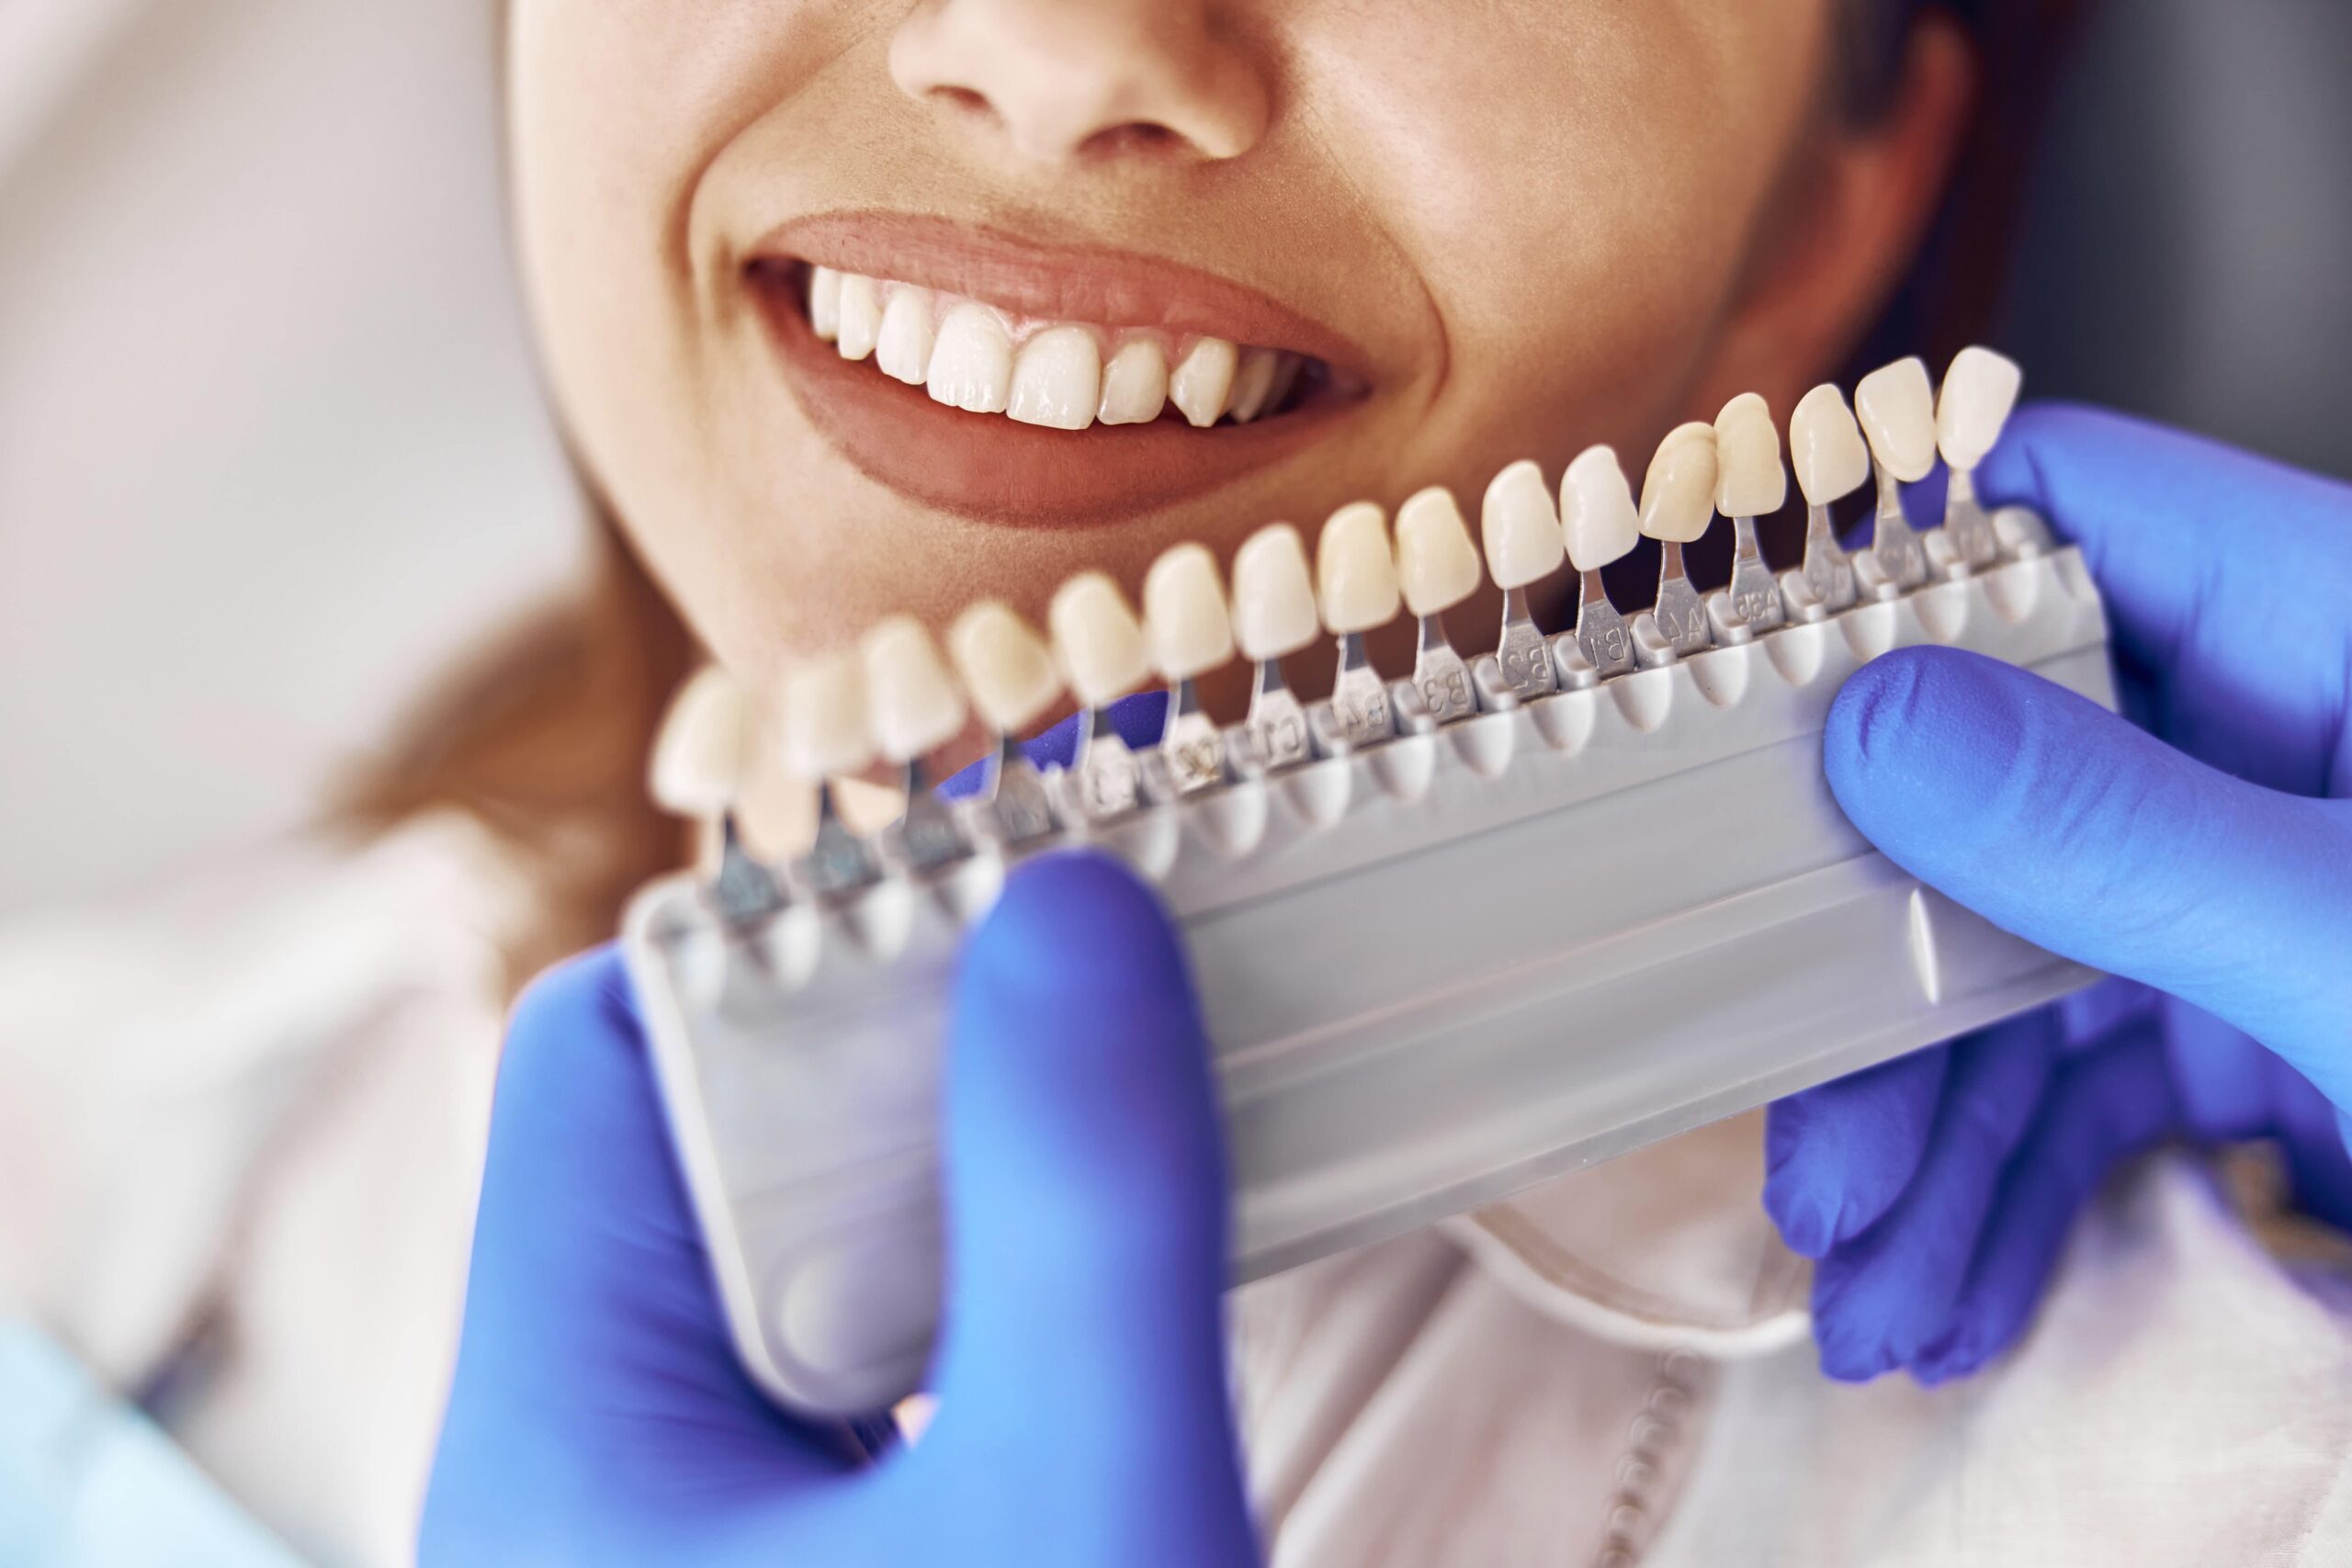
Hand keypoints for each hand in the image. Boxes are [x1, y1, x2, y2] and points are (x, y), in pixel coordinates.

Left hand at [419, 853, 1256, 1565]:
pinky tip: (1110, 1286)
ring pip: (802, 1248)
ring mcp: (690, 1532)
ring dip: (965, 1163)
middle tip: (1106, 973)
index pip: (606, 1047)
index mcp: (562, 1433)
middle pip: (714, 1133)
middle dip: (911, 1037)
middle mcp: (591, 1470)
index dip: (791, 932)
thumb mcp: (1087, 1520)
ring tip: (1131, 1099)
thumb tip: (1076, 916)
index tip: (1003, 893)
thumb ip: (1080, 1217)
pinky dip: (990, 1286)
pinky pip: (870, 1361)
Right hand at [1765, 404, 2351, 1382]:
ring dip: (1935, 1154)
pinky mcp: (2272, 1017)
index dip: (1879, 583)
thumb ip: (2124, 833)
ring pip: (2024, 981)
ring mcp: (2262, 881)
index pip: (2056, 517)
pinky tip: (1957, 1298)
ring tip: (1879, 1303)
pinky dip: (2019, 1199)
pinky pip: (2096, 1087)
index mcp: (2327, 627)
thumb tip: (1880, 719)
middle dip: (1889, 1023)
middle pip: (1990, 813)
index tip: (1733, 701)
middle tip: (1819, 1169)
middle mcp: (2273, 735)